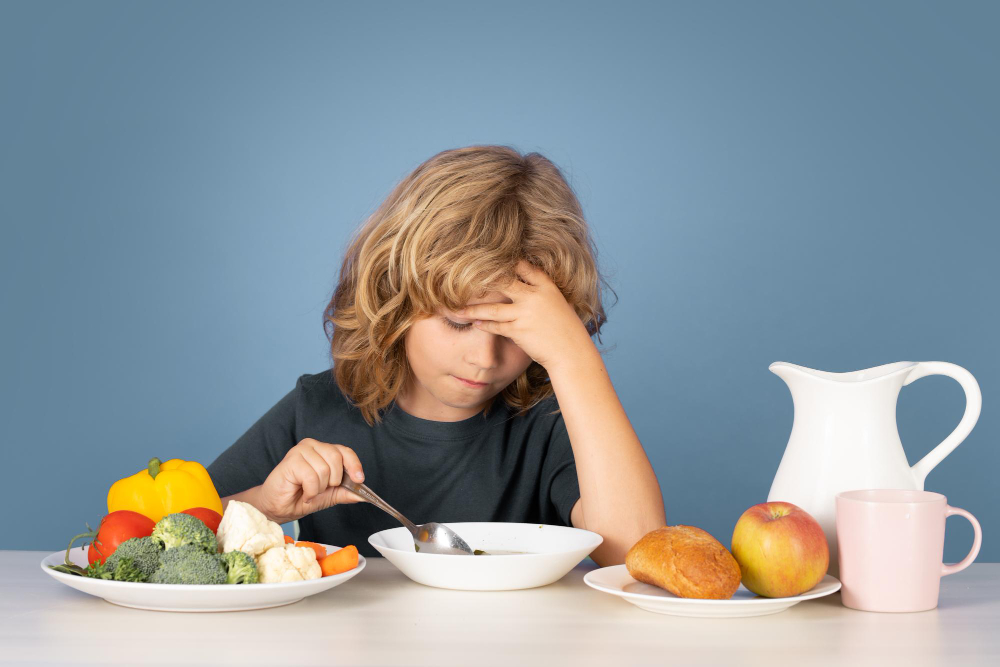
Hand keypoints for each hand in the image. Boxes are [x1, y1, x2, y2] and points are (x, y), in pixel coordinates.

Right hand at [257, 438, 365, 522]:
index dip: (354, 465)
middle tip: (320, 489)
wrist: (279, 507)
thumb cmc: (301, 497)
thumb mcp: (330, 495)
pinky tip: (303, 493)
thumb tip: (364, 495)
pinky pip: (311, 477)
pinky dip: (310, 491)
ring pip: (324, 470)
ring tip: (308, 491)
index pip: (345, 452)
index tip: (359, 479)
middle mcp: (313, 446)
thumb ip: (346, 492)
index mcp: (323, 450)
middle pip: (336, 459)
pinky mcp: (291, 460)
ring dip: (318, 488)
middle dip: (332, 481)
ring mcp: (301, 451)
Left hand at [454, 260, 594, 371]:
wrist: (571, 353)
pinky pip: (496, 326)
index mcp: (547, 287)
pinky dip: (484, 325)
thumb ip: (542, 292)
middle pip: (503, 282)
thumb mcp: (559, 303)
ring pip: (493, 308)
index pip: (524, 267)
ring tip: (457, 309)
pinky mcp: (518, 331)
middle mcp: (534, 297)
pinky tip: (474, 324)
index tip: (490, 260)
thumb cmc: (567, 329)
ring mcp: (525, 314)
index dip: (507, 262)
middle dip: (482, 281)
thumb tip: (526, 285)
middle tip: (462, 278)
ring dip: (473, 309)